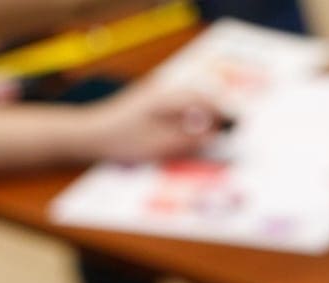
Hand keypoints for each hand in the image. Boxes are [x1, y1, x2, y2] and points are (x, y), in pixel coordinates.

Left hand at [79, 80, 222, 164]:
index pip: (204, 99)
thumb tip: (212, 133)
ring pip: (189, 104)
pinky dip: (188, 122)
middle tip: (227, 135)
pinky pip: (178, 110)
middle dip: (215, 115)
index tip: (237, 125)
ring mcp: (156, 97)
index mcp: (166, 98)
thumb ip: (188, 138)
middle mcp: (162, 92)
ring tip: (210, 139)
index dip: (222, 112)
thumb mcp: (159, 145)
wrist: (91, 135)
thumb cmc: (122, 141)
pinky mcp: (151, 106)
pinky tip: (189, 136)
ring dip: (202, 119)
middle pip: (198, 99)